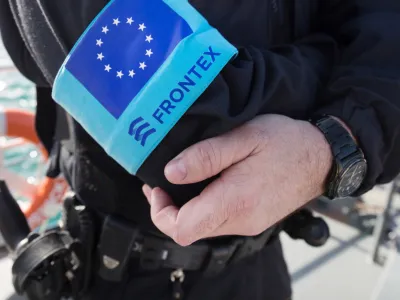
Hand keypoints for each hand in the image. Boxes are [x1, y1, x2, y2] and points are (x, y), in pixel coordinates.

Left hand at [142, 114, 332, 245]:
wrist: (323, 157)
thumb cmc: (286, 143)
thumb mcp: (244, 138)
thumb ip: (206, 156)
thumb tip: (171, 173)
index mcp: (234, 202)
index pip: (182, 228)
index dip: (161, 212)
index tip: (158, 187)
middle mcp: (241, 221)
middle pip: (190, 230)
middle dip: (170, 209)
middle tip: (165, 181)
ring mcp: (249, 223)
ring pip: (204, 226)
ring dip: (188, 207)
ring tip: (184, 178)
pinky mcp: (255, 219)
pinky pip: (220, 220)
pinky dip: (206, 206)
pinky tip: (207, 184)